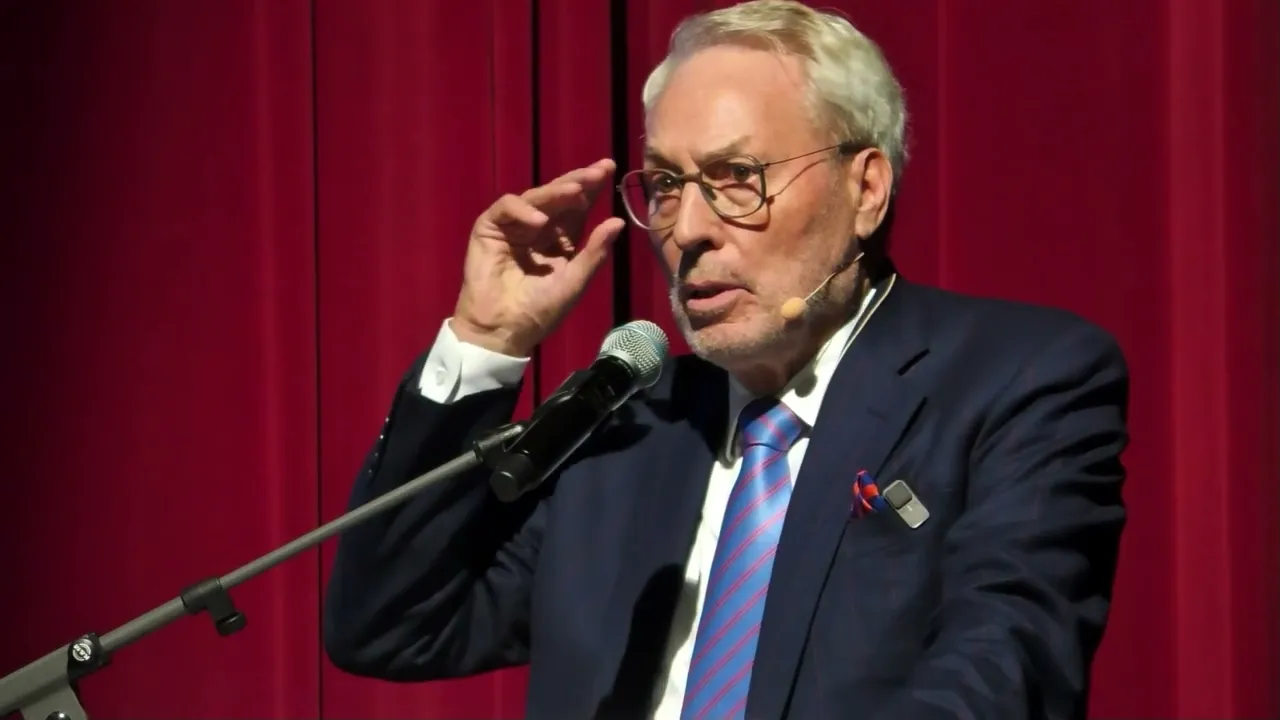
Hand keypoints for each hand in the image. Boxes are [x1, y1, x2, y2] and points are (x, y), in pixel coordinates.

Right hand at [452, 158, 625, 356]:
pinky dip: (522, 209)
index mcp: (560, 240)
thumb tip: (618, 221)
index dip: (592, 189)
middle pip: (559, 197)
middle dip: (578, 181)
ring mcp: (513, 226)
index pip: (577, 208)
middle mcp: (538, 228)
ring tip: (576, 191)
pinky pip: (506, 208)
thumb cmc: (540, 311)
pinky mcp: (489, 228)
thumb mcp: (574, 281)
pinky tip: (539, 220)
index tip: (608, 168)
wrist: (503, 329)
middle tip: (598, 170)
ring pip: (535, 197)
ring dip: (556, 192)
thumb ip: (594, 252)